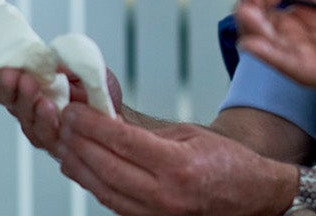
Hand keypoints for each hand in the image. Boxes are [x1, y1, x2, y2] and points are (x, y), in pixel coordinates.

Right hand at [0, 54, 122, 152]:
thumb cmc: (94, 89)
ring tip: (29, 85)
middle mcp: (27, 103)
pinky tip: (46, 106)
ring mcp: (37, 123)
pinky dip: (43, 117)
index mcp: (27, 80)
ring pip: (21, 114)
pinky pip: (42, 131)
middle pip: (4, 96)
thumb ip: (64, 58)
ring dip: (24, 98)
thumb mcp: (81, 65)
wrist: (115, 114)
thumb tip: (49, 52)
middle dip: (4, 83)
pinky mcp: (52, 141)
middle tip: (9, 72)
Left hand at [57, 104, 294, 215]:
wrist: (253, 197)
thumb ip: (148, 133)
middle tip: (63, 122)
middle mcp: (165, 195)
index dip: (92, 124)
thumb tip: (107, 121)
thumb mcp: (191, 135)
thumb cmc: (228, 162)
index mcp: (178, 166)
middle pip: (106, 167)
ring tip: (65, 142)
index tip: (74, 111)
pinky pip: (112, 203)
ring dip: (78, 164)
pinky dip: (93, 183)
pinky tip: (82, 166)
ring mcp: (156, 214)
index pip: (122, 142)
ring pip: (103, 189)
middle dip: (78, 142)